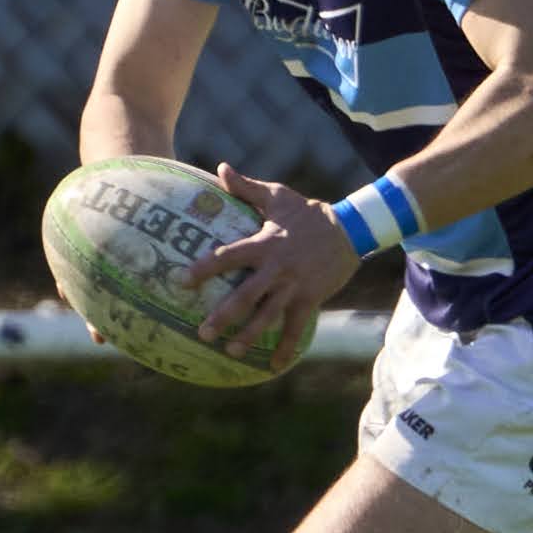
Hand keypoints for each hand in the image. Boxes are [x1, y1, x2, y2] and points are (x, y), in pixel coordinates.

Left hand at [184, 162, 359, 362]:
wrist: (350, 229)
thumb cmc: (308, 212)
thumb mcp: (278, 195)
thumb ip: (246, 186)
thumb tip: (220, 167)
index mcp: (264, 243)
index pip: (227, 256)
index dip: (204, 268)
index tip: (181, 280)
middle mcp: (276, 268)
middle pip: (245, 295)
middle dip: (223, 315)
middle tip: (201, 332)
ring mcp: (294, 286)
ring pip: (268, 316)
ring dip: (249, 335)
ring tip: (230, 351)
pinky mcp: (310, 299)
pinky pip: (296, 328)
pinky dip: (286, 348)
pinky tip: (272, 365)